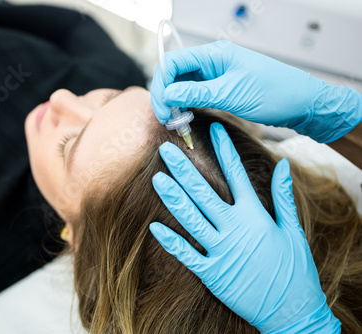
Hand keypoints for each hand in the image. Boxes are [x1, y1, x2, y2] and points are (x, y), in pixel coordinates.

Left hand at [149, 123, 340, 332]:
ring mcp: (222, 251)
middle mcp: (235, 229)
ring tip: (157, 179)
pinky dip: (170, 241)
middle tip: (165, 150)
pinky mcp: (212, 273)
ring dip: (173, 198)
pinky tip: (154, 227)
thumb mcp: (293, 230)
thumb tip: (283, 164)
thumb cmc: (294, 269)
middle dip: (184, 170)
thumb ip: (284, 196)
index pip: (237, 176)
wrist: (292, 310)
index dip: (224, 151)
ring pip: (191, 219)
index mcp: (255, 216)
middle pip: (204, 193)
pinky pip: (186, 254)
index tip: (213, 131)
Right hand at [150, 41, 361, 142]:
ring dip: (174, 101)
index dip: (162, 85)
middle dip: (165, 95)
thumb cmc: (275, 93)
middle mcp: (212, 61)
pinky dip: (186, 105)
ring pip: (182, 84)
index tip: (162, 108)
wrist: (302, 103)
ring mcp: (215, 74)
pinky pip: (194, 93)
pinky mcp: (220, 87)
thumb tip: (167, 95)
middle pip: (174, 73)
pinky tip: (185, 117)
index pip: (173, 63)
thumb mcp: (232, 95)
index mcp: (214, 54)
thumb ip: (196, 94)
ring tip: (174, 120)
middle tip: (165, 118)